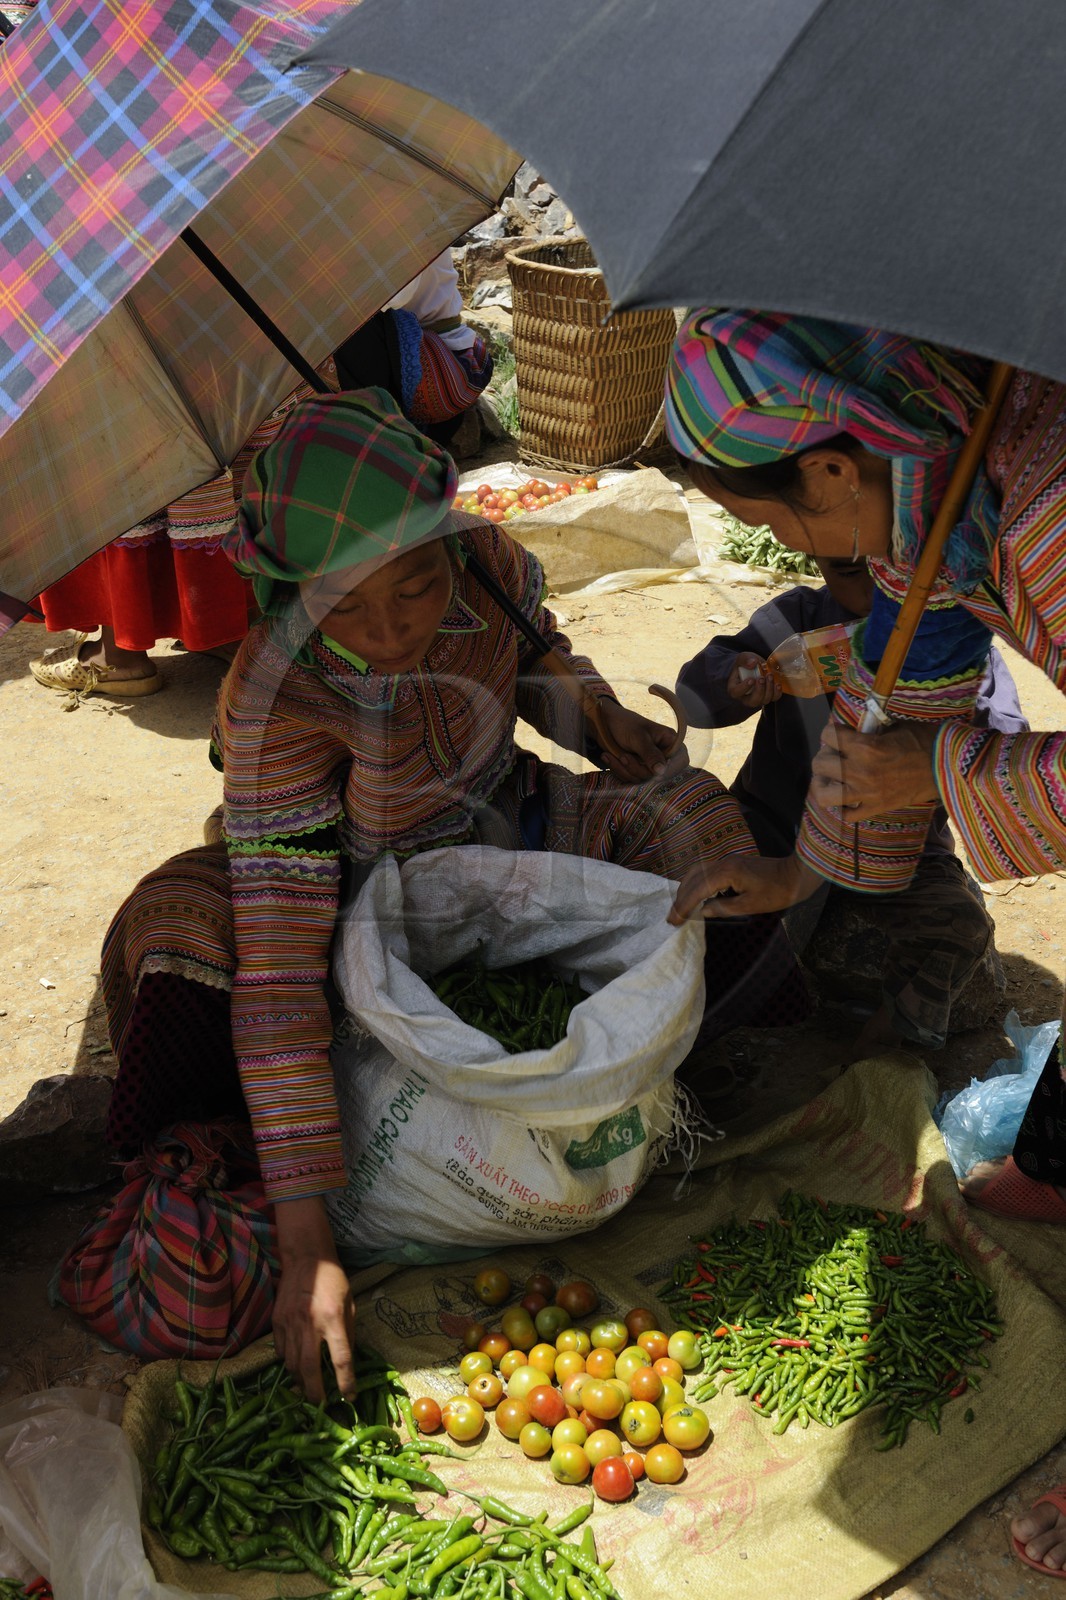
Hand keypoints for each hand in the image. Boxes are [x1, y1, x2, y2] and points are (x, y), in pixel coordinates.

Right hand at [272, 1194, 355, 1402]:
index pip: (341, 1359)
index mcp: (334, 1318)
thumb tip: (346, 1362)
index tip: (349, 1397)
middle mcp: (310, 1323)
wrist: (306, 1258)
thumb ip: (348, 1332)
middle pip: (310, 1369)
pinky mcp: (277, 1322)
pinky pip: (281, 1351)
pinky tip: (295, 1365)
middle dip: (315, 1392)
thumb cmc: (333, 1281)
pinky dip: (288, 1362)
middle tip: (320, 1405)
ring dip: (300, 1381)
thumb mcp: (349, 1304)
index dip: (346, 1382)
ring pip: (292, 1364)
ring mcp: (290, 1323)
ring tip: (307, 1389)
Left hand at [594, 699, 688, 783]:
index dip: (669, 770)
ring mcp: (650, 765)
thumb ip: (651, 754)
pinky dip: (619, 770)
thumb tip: (662, 771)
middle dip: (637, 769)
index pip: (680, 761)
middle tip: (623, 756)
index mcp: (670, 742)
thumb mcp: (639, 737)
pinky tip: (609, 757)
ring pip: (643, 780)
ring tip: (614, 754)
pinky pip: (632, 780)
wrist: (605, 723)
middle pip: (659, 776)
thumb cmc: (626, 724)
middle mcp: (664, 755)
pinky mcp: (638, 771)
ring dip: (625, 769)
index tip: (654, 774)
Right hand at [668, 852, 819, 921]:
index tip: (674, 920)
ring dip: (686, 890)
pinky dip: (696, 883)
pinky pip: (706, 871)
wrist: (796, 875)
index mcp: (726, 872)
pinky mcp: (731, 862)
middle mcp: (722, 862)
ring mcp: (726, 860)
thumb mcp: (750, 906)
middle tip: (671, 917)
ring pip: (697, 873)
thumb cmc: (777, 892)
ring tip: (680, 907)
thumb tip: (702, 911)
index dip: (684, 906)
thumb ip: (723, 908)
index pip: (697, 890)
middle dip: (680, 899)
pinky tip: (695, 895)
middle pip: (692, 879)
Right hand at [727, 652, 780, 708]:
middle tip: (762, 678)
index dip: (744, 688)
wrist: (754, 666)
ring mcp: (757, 698)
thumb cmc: (745, 664)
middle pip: (752, 701)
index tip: (751, 679)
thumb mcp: (742, 658)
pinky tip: (777, 683)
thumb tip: (753, 663)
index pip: (736, 692)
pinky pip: (773, 698)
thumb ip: (745, 659)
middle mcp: (745, 697)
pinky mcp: (767, 696)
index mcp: (735, 688)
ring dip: (769, 689)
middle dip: (759, 690)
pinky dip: (777, 692)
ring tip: (770, 676)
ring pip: (764, 700)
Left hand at [810, 721, 939, 818]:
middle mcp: (860, 771)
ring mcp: (865, 794)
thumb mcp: (894, 725)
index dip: (831, 731)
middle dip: (825, 756)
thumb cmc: (924, 741)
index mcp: (864, 747)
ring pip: (824, 795)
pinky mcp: (875, 809)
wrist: (947, 767)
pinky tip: (847, 798)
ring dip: (823, 784)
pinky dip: (842, 807)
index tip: (839, 733)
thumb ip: (868, 728)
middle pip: (819, 764)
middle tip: (835, 754)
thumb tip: (850, 727)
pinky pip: (846, 815)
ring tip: (831, 779)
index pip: (827, 735)